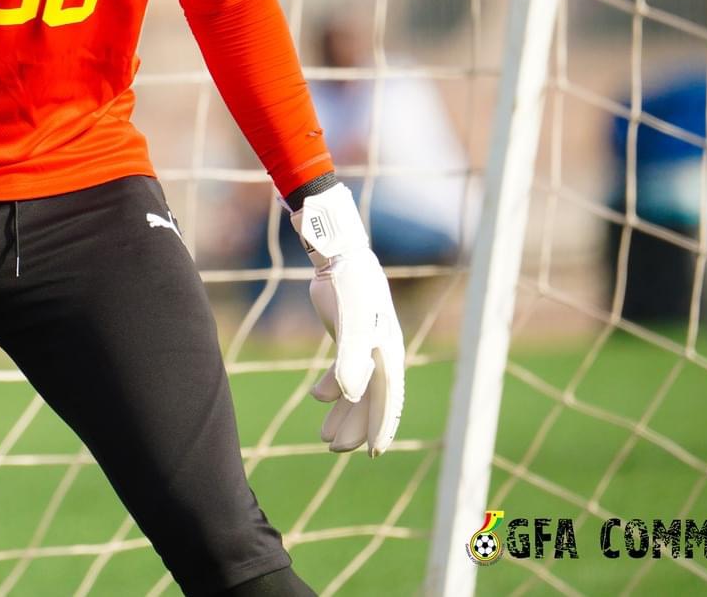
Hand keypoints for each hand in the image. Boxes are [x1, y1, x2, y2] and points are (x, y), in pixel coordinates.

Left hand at [291, 184, 405, 455]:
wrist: (339, 253)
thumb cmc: (348, 287)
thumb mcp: (350, 324)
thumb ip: (350, 360)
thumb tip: (347, 396)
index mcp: (388, 352)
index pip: (387, 397)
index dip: (381, 427)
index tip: (373, 453)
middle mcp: (381, 351)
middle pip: (371, 398)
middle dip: (356, 426)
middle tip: (335, 450)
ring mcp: (366, 343)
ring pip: (357, 387)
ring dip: (343, 413)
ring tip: (325, 438)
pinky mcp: (349, 334)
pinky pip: (344, 369)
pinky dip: (332, 385)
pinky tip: (318, 398)